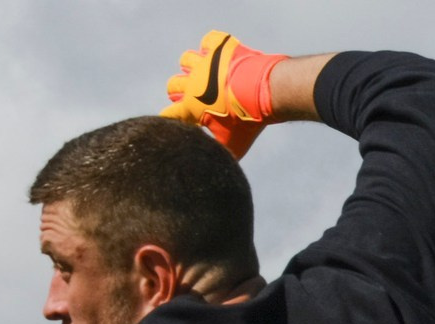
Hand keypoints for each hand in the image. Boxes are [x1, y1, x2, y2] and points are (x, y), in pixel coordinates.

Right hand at [160, 30, 285, 157]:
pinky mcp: (220, 48)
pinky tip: (221, 55)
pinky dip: (213, 46)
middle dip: (179, 92)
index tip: (176, 124)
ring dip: (193, 68)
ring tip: (207, 76)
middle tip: (196, 99)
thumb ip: (221, 154)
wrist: (264, 92)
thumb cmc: (248, 122)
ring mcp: (206, 63)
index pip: (169, 114)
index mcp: (191, 106)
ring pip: (186, 60)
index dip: (171, 121)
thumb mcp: (234, 145)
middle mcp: (192, 82)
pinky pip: (209, 41)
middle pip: (173, 85)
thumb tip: (217, 170)